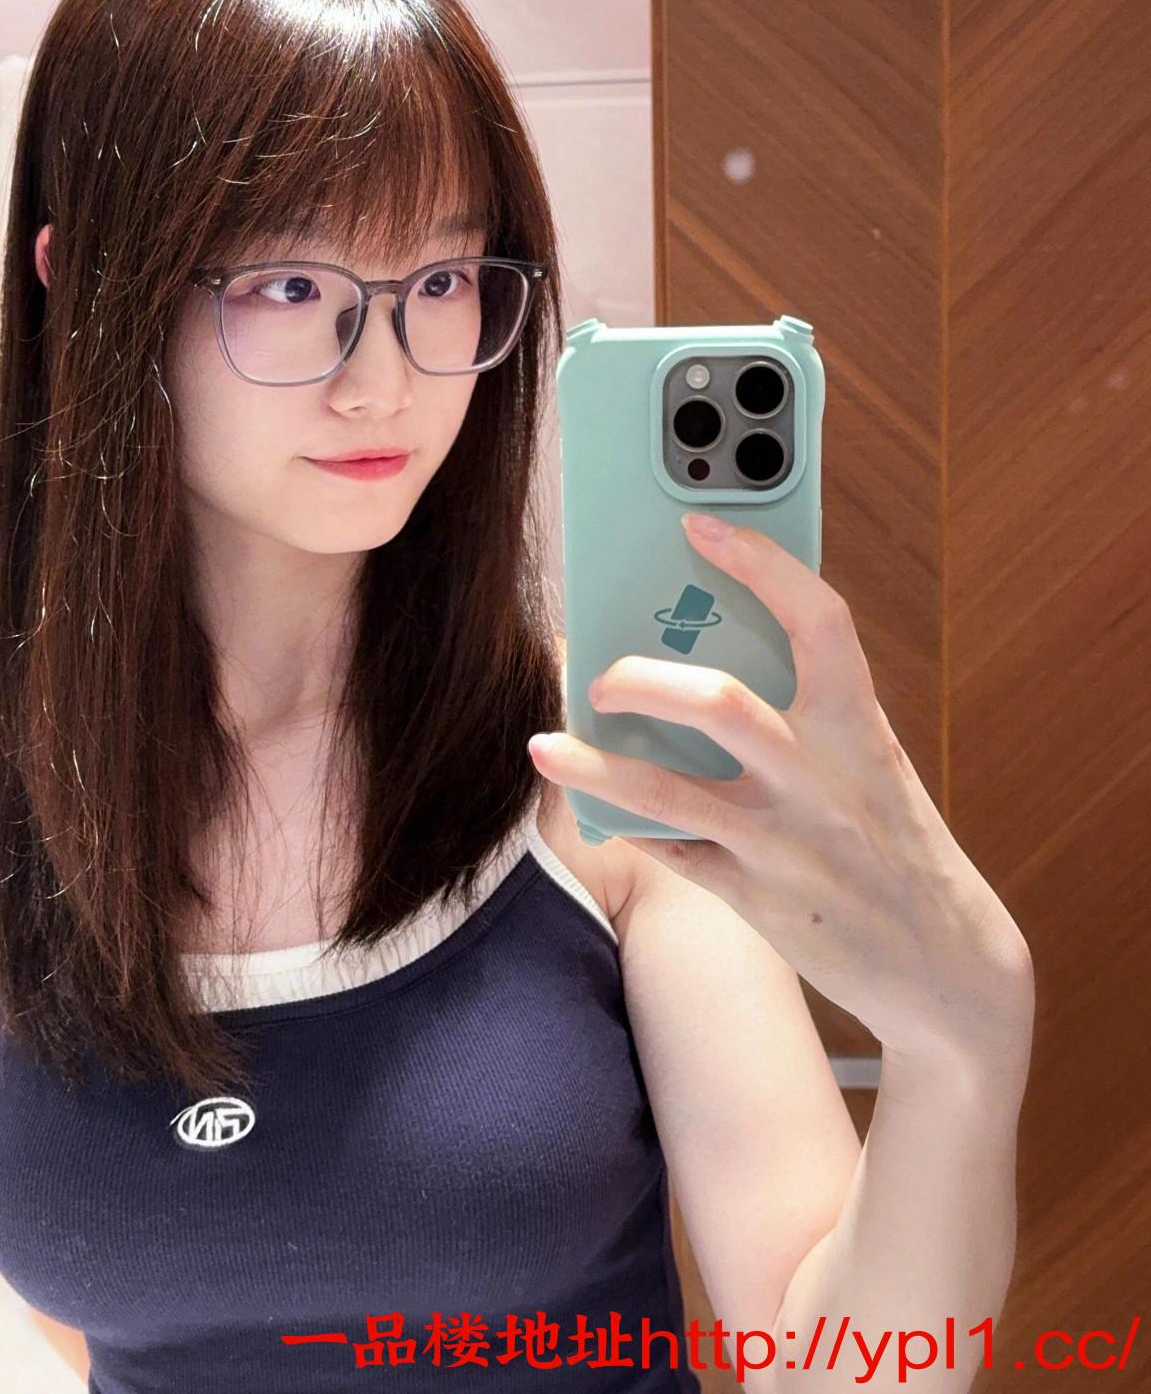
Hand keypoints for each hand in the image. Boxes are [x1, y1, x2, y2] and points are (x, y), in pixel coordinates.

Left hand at [529, 512, 1033, 1064]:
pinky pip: (669, 853)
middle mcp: (820, 778)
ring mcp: (784, 842)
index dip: (761, 564)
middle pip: (717, 701)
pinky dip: (626, 827)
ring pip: (665, 792)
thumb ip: (804, 712)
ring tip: (543, 745)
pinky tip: (594, 808)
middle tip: (601, 675)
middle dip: (641, 677)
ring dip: (592, 765)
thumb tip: (696, 652)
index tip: (700, 525)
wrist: (943, 961)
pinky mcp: (756, 900)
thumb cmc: (891, 836)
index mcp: (858, 724)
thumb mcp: (867, 760)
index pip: (818, 620)